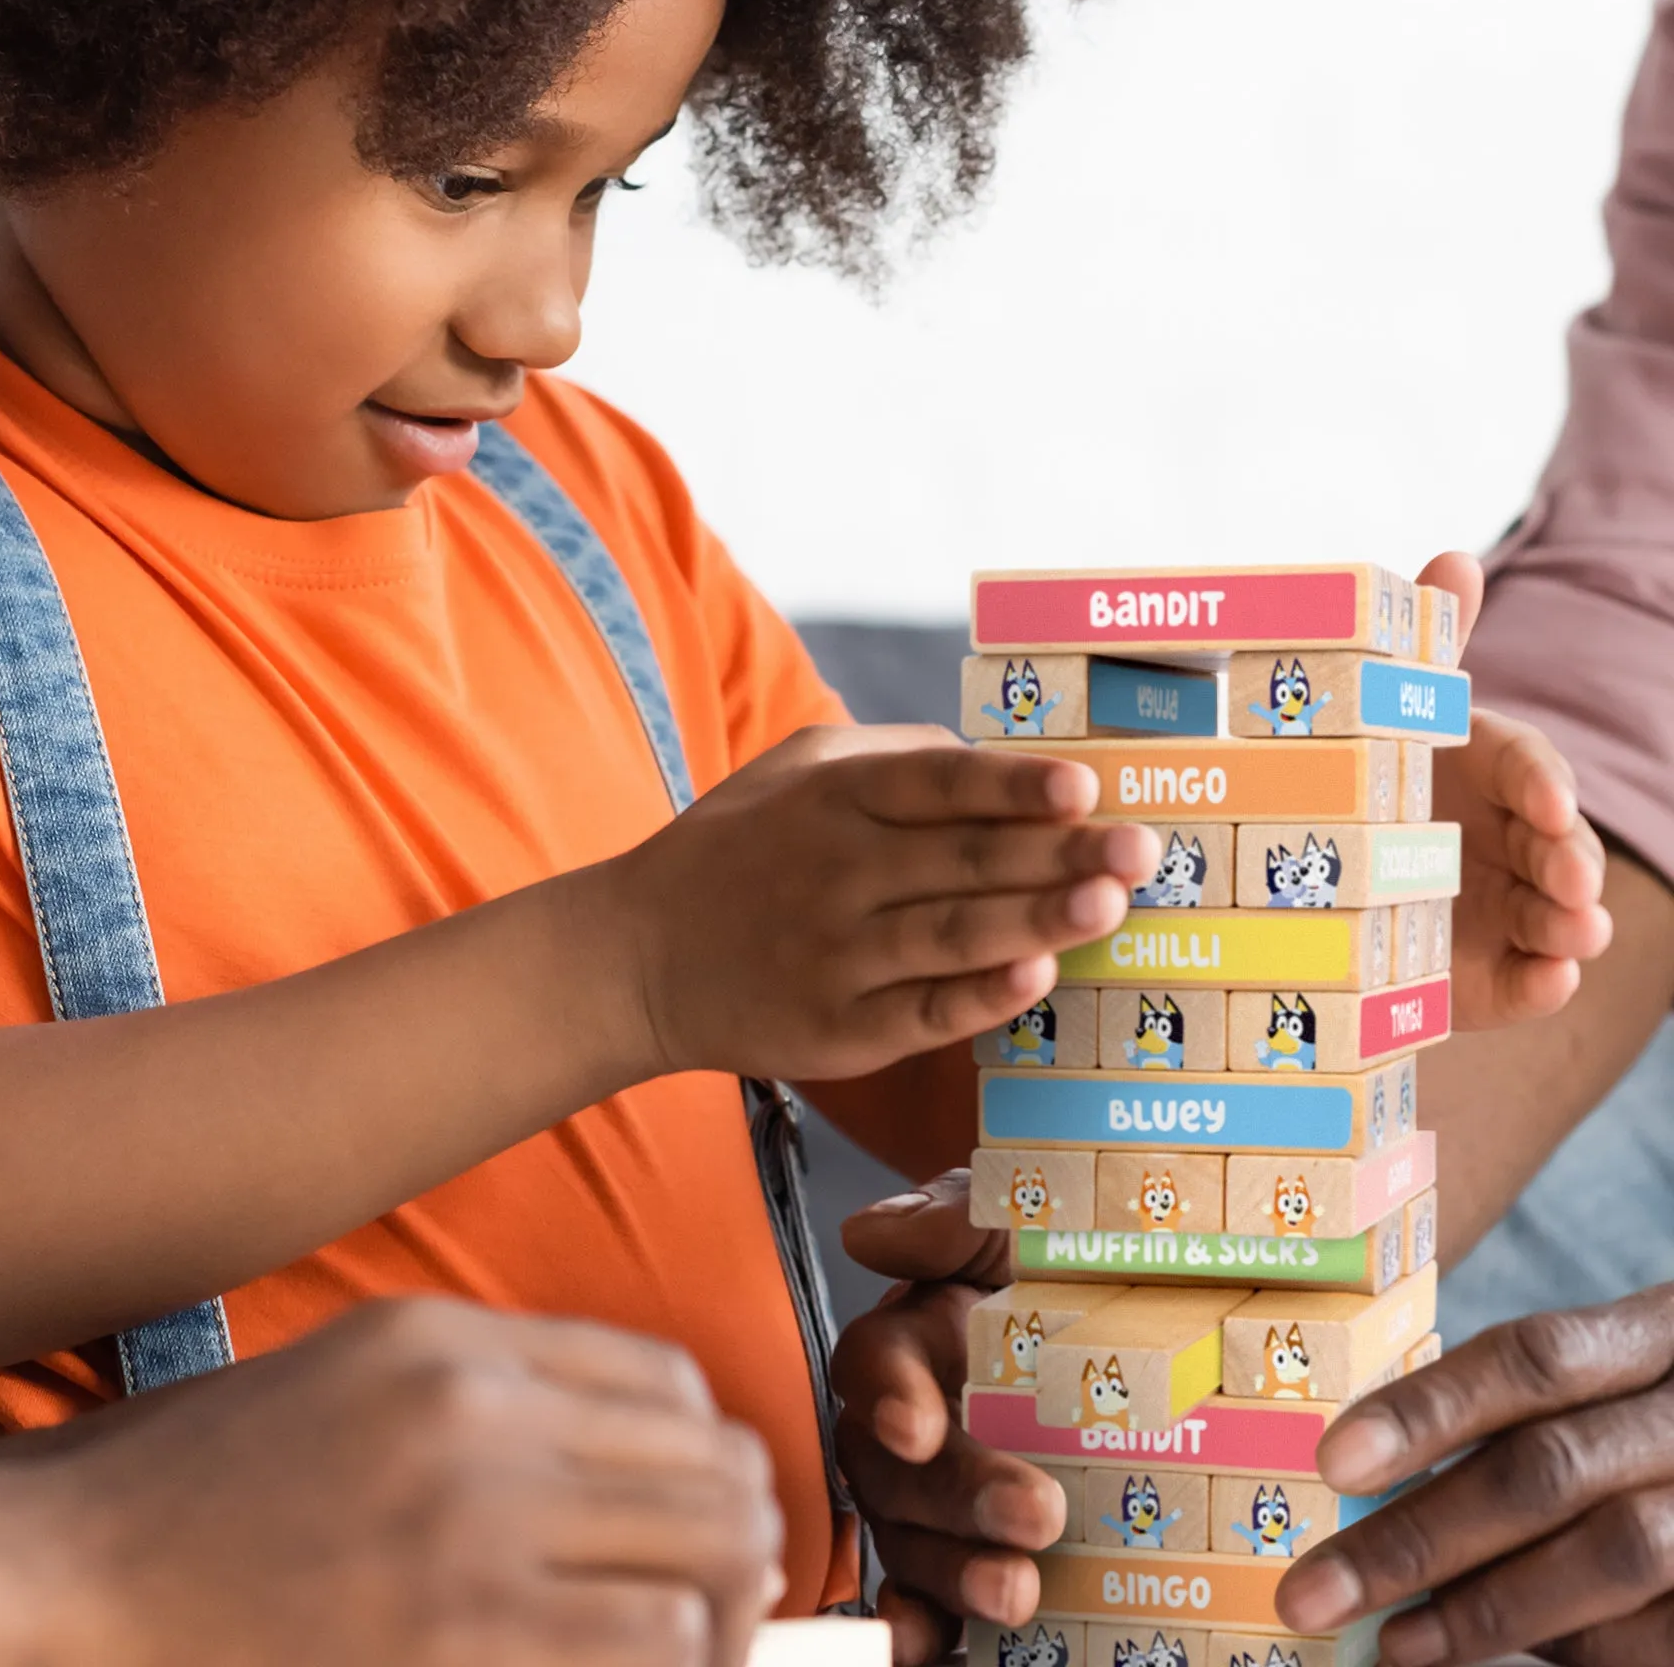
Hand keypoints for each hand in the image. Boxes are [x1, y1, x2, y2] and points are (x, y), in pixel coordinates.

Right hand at [47, 1297, 784, 1666]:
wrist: (68, 1576)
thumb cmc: (202, 1486)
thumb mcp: (353, 1376)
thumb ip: (492, 1388)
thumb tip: (636, 1445)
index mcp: (453, 1344)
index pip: (666, 1381)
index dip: (714, 1447)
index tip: (714, 1497)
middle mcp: (477, 1422)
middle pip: (710, 1467)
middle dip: (749, 1530)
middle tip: (739, 1584)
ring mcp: (467, 1537)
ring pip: (701, 1567)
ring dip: (725, 1612)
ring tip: (703, 1645)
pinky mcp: (453, 1649)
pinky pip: (640, 1654)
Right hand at [607, 724, 1159, 1080]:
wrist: (638, 957)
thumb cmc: (732, 850)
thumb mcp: (790, 770)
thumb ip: (886, 752)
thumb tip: (985, 757)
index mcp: (832, 800)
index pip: (935, 784)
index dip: (1010, 785)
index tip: (1081, 783)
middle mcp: (836, 872)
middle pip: (963, 859)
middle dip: (1058, 852)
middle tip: (1142, 847)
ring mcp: (837, 955)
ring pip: (954, 935)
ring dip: (1038, 919)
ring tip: (1112, 904)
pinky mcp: (838, 1028)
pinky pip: (924, 1012)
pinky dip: (982, 996)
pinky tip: (1037, 976)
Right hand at [831, 1170, 1059, 1665]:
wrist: (1168, 1320)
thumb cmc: (1075, 1263)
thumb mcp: (1021, 1224)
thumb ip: (951, 1220)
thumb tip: (868, 1231)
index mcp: (920, 1339)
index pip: (874, 1363)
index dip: (887, 1393)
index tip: (917, 1424)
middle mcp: (922, 1424)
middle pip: (895, 1471)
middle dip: (952, 1498)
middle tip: (1032, 1515)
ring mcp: (946, 1499)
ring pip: (911, 1543)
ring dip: (950, 1574)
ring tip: (1018, 1591)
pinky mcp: (982, 1555)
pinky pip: (935, 1602)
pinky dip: (930, 1631)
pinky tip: (947, 1649)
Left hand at [1274, 1286, 1673, 1665]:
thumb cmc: (1664, 1417)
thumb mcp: (1623, 1374)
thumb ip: (1527, 1411)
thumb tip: (1369, 1475)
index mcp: (1666, 1331)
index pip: (1533, 1358)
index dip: (1428, 1409)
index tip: (1328, 1462)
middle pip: (1550, 1470)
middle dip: (1419, 1538)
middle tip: (1311, 1592)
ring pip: (1613, 1555)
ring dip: (1488, 1610)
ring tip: (1392, 1641)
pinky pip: (1663, 1632)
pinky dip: (1579, 1648)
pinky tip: (1505, 1653)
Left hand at [1415, 552, 1611, 1027]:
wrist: (1315, 884)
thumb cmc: (1368, 782)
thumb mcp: (1386, 722)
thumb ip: (1427, 651)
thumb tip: (1454, 557)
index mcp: (1493, 773)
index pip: (1531, 770)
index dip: (1543, 784)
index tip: (1548, 802)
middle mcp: (1514, 841)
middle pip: (1557, 848)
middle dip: (1572, 862)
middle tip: (1570, 877)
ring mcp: (1506, 909)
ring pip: (1556, 917)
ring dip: (1574, 924)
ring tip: (1576, 933)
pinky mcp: (1488, 973)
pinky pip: (1525, 982)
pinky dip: (1542, 985)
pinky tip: (1550, 982)